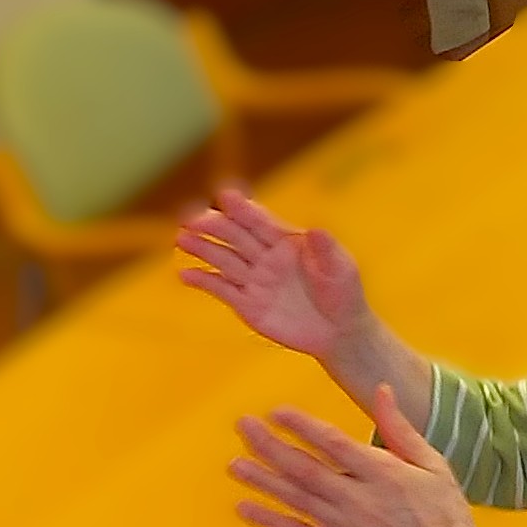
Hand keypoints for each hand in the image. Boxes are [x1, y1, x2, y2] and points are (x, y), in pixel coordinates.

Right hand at [177, 187, 367, 359]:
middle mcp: (266, 256)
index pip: (261, 221)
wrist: (339, 332)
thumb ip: (326, 250)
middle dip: (215, 225)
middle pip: (236, 236)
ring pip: (224, 259)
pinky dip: (203, 281)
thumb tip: (316, 229)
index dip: (244, 208)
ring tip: (182, 238)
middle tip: (192, 217)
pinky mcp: (247, 304)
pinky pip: (221, 289)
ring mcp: (255, 279)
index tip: (226, 195)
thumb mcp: (341, 270)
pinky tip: (185, 274)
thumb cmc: (344, 294)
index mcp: (287, 241)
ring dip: (203, 248)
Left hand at [229, 385, 484, 526]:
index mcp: (383, 472)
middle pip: (304, 468)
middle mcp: (358, 499)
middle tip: (243, 426)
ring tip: (234, 464)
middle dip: (270, 445)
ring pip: (295, 499)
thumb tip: (383, 390)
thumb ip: (400, 429)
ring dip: (262, 480)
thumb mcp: (433, 465)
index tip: (277, 411)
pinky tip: (245, 508)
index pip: (332, 442)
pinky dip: (269, 521)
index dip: (302, 425)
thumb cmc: (446, 517)